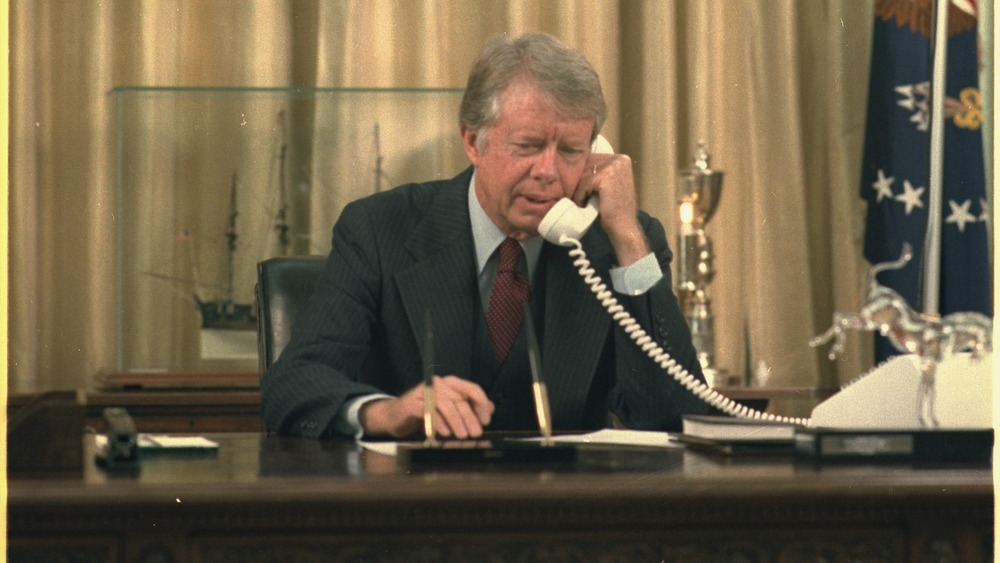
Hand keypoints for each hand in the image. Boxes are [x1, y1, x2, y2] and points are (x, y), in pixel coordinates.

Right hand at [359, 375, 493, 439]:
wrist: (396, 416)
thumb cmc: (427, 412)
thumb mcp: (451, 410)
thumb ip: (469, 407)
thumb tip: (490, 408)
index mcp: (451, 383)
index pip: (471, 389)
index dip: (481, 404)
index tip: (485, 420)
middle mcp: (439, 384)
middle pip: (459, 399)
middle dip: (469, 417)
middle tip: (475, 433)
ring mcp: (424, 392)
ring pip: (445, 404)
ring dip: (456, 420)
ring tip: (462, 435)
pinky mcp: (412, 403)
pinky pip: (427, 411)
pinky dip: (438, 422)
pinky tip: (444, 432)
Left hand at [573, 152, 648, 265]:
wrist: (623, 227)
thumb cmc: (613, 209)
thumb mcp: (608, 185)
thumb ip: (598, 172)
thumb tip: (575, 164)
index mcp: (621, 159)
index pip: (592, 159)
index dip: (583, 175)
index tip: (582, 190)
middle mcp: (619, 159)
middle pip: (587, 164)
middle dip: (580, 182)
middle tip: (580, 198)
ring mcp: (614, 166)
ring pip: (583, 174)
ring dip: (579, 189)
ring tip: (583, 202)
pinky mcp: (606, 176)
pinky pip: (583, 183)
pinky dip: (580, 195)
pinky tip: (584, 204)